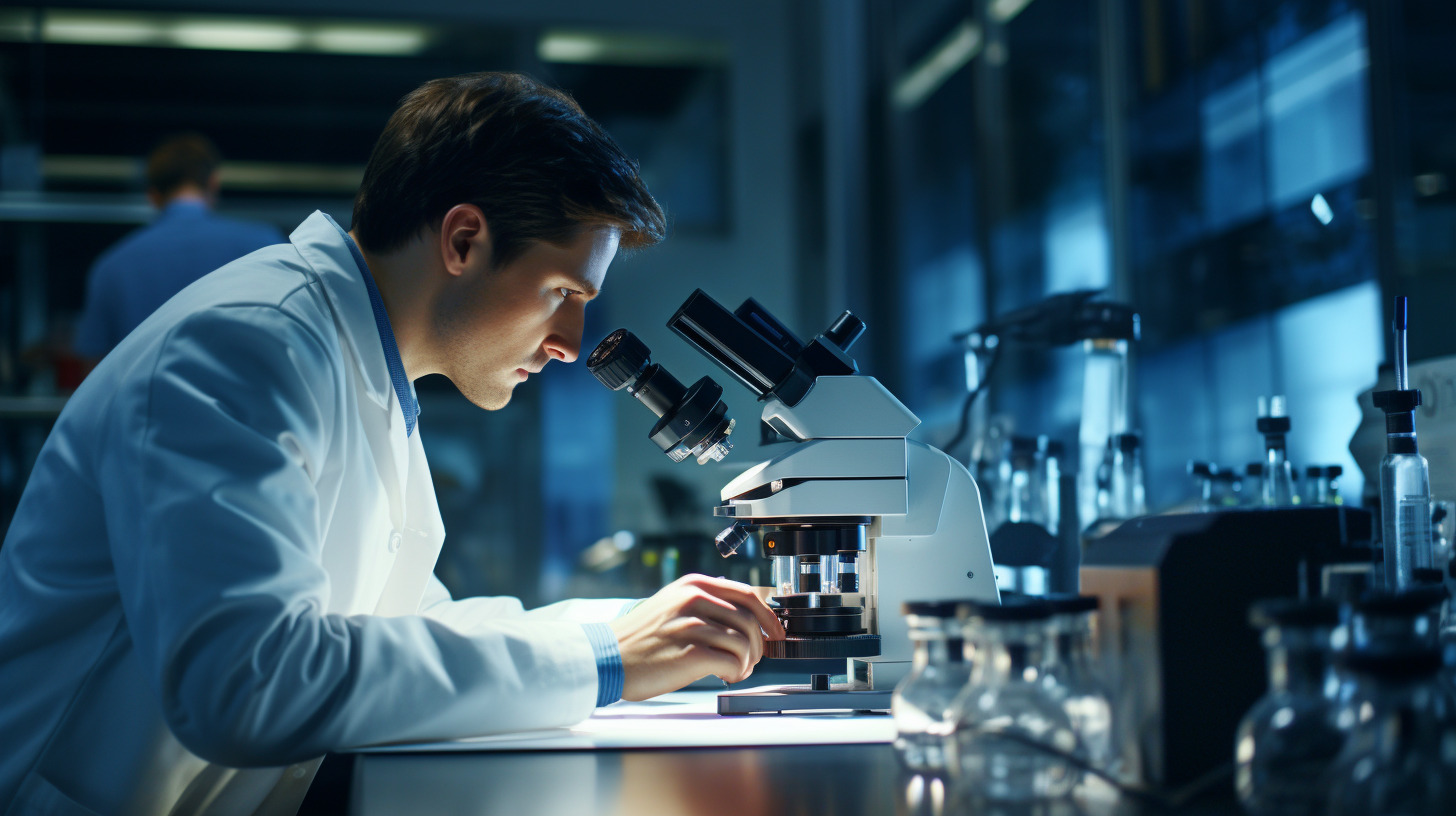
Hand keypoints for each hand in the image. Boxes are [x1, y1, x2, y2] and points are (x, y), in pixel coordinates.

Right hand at [609, 574, 785, 700]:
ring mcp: (693, 625)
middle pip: (750, 620)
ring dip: (746, 663)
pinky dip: (735, 673)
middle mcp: (696, 599)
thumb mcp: (672, 603)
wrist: (608, 656)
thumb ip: (705, 602)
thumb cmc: (640, 637)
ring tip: (733, 671)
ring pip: (745, 643)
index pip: (748, 594)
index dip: (768, 616)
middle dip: (758, 645)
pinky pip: (733, 662)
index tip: (776, 632)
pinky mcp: (691, 652)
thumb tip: (745, 615)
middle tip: (750, 660)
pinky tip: (724, 676)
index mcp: (694, 585)